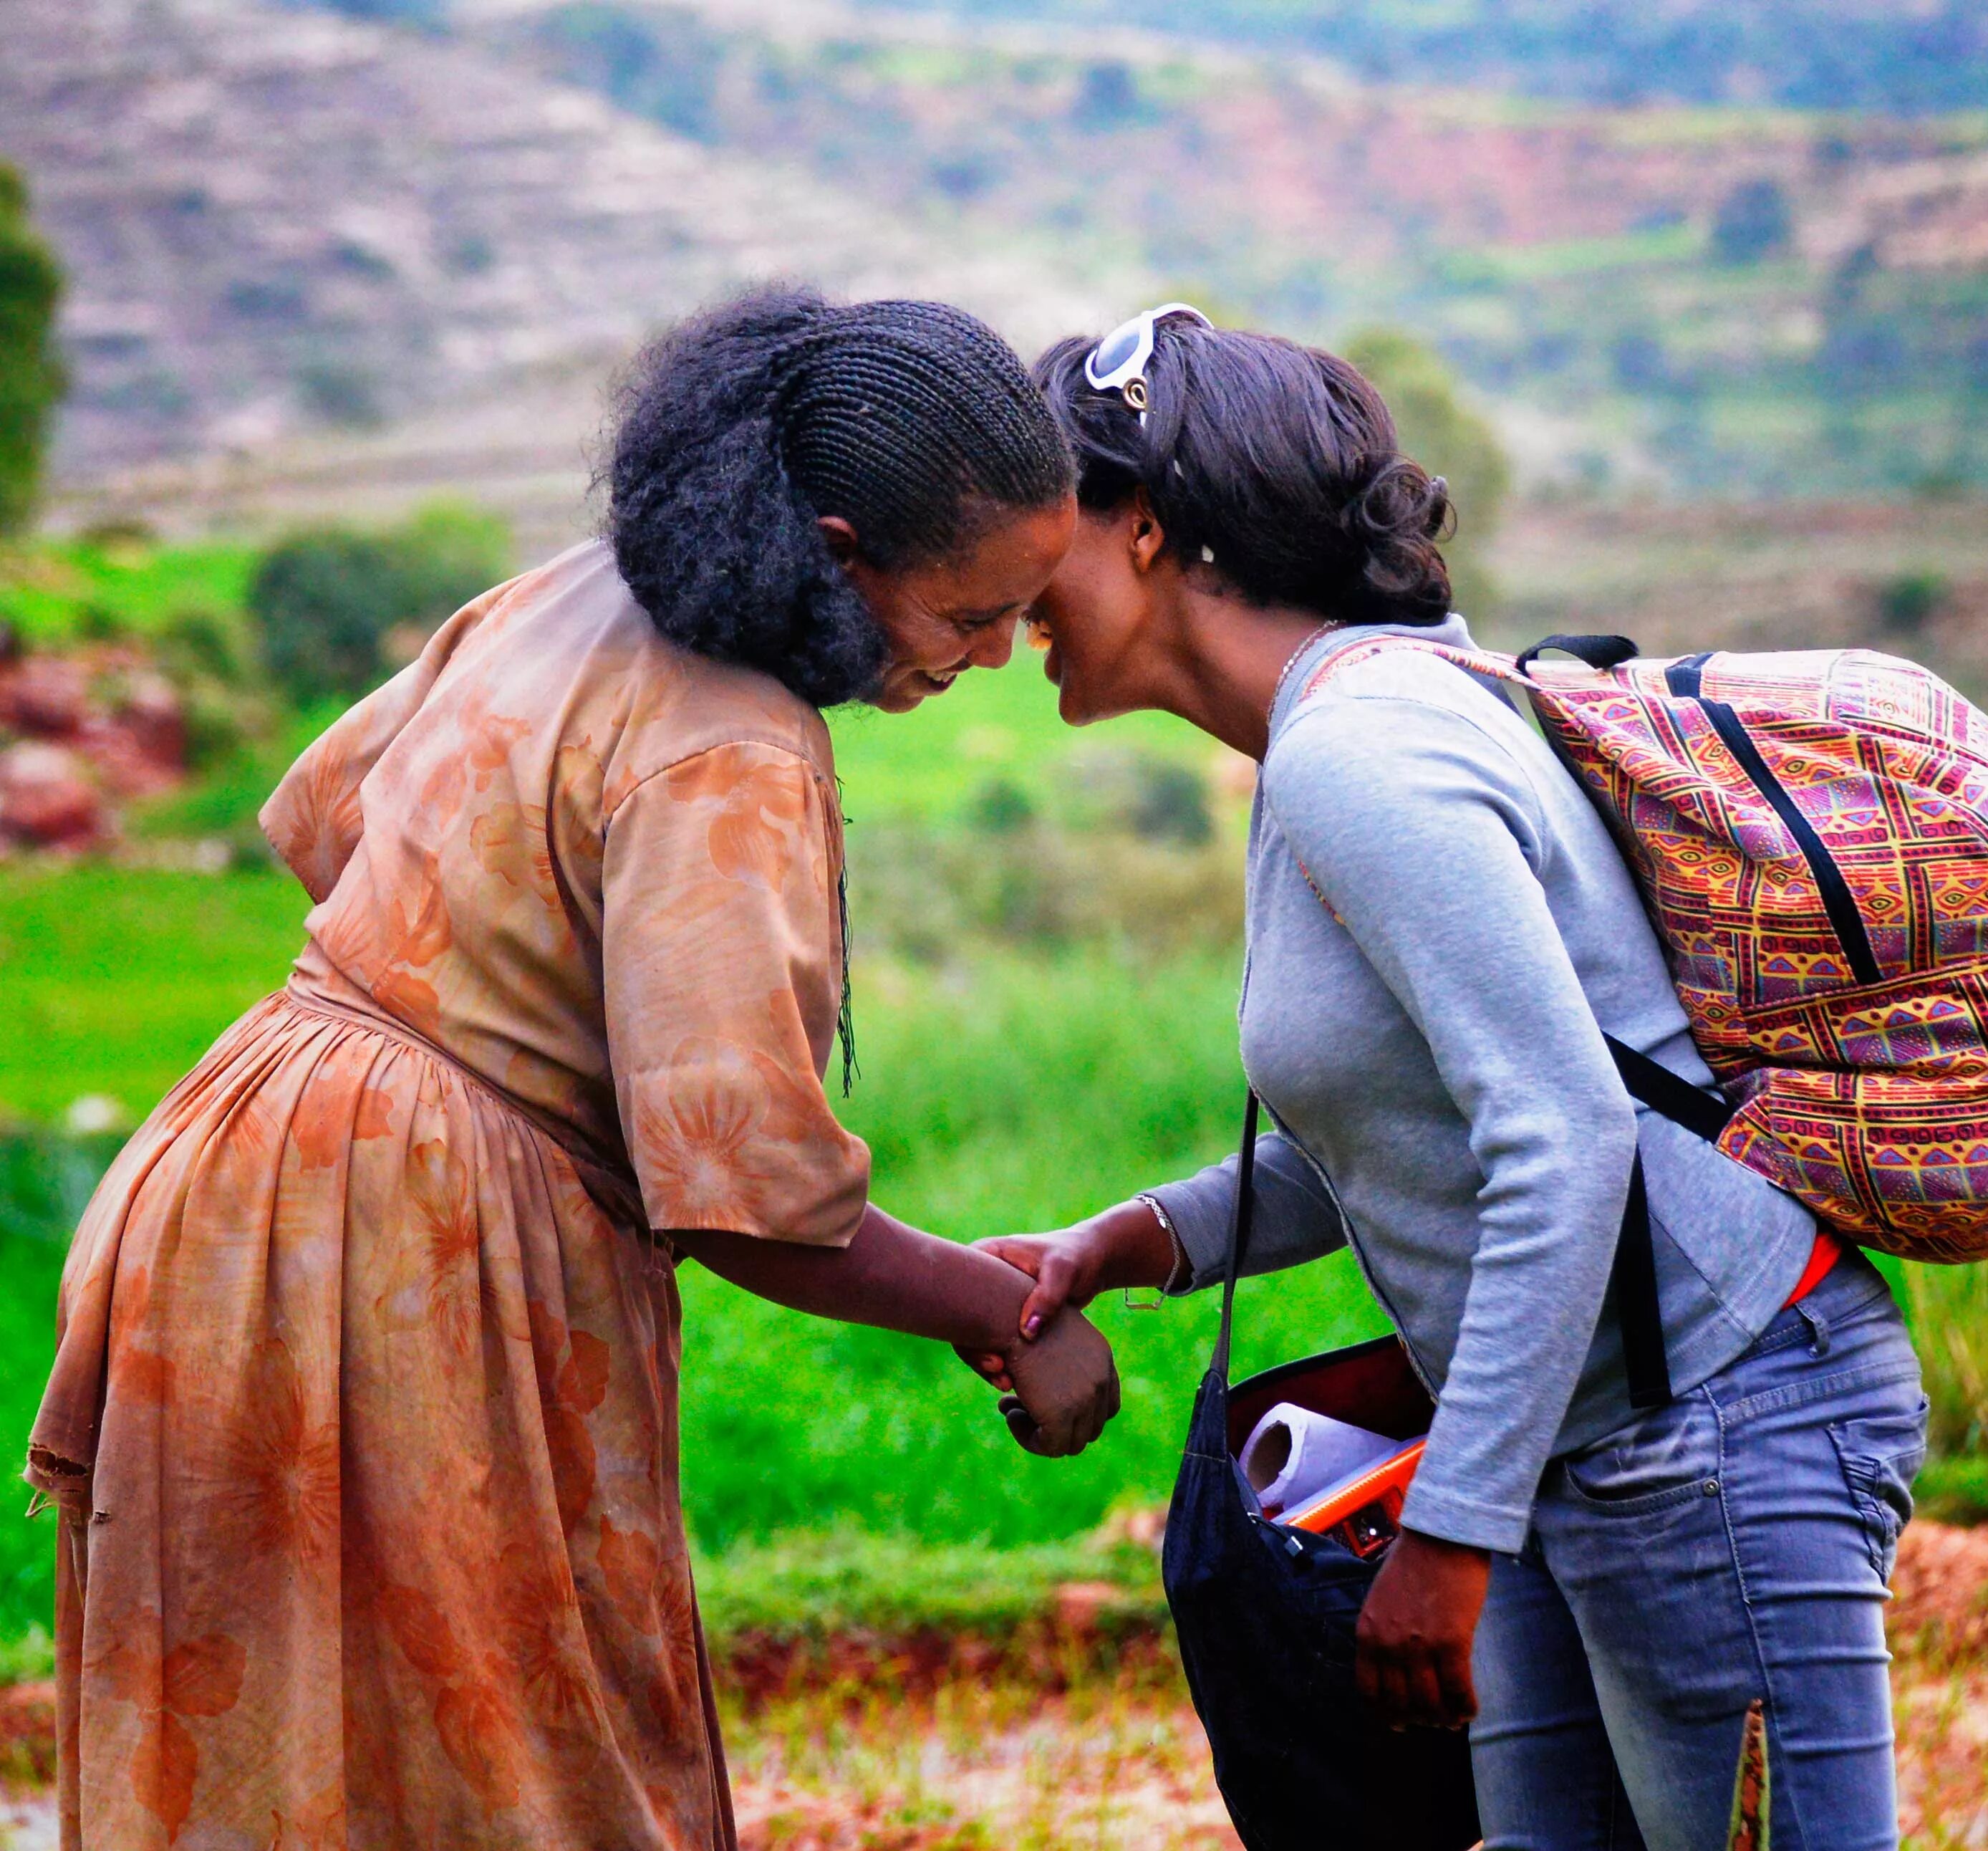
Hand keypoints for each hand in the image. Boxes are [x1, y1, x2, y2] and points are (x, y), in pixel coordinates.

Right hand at [956, 1202, 1175, 1391]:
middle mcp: (984, 1278)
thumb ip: (1047, 1297)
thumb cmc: (1076, 1257)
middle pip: (962, 1318)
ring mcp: (995, 1300)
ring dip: (986, 1361)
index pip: (957, 1290)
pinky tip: (1012, 1380)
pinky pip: (995, 1340)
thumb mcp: (1063, 1270)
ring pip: (976, 1334)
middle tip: (998, 1369)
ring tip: (1005, 1381)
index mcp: (986, 1255)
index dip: (964, 1326)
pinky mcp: (1009, 1316)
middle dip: (974, 1350)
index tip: (989, 1351)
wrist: (1092, 1262)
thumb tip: (1027, 1333)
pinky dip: (1001, 1360)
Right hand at [996, 1305, 1120, 1456]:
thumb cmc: (1017, 1318)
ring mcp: (1086, 1399)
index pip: (1105, 1405)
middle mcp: (1101, 1379)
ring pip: (1072, 1443)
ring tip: (1012, 1409)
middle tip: (1020, 1407)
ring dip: (1041, 1432)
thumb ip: (1057, 1363)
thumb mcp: (1049, 1334)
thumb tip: (1046, 1392)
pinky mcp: (1062, 1415)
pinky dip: (1029, 1438)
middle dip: (1056, 1424)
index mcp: (1102, 1358)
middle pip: (1090, 1427)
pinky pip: (1051, 1447)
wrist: (1009, 1313)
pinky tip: (1010, 1413)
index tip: (1045, 1405)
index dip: (1078, 1414)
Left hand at [1354, 1527, 1490, 1731]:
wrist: (1442, 1536)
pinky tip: (1470, 1708)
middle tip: (1433, 1720)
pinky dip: (1465, 1706)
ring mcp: (1419, 1646)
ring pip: (1430, 1704)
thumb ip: (1383, 1632)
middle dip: (1418, 1719)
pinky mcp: (1452, 1642)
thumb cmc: (1414, 1562)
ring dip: (1443, 1717)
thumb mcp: (1380, 1600)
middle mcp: (1389, 1644)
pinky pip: (1458, 1691)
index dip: (1385, 1714)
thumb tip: (1394, 1668)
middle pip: (1401, 1704)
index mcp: (1368, 1633)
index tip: (1398, 1722)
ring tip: (1453, 1717)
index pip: (1369, 1691)